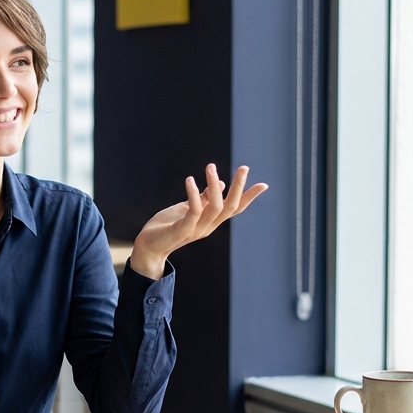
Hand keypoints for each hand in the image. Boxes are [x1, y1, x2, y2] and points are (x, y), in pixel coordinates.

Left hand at [129, 164, 268, 278]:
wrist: (149, 246)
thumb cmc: (167, 226)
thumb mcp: (187, 209)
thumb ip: (203, 199)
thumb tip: (221, 184)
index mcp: (211, 221)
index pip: (235, 209)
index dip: (249, 197)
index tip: (264, 184)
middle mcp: (208, 227)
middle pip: (230, 207)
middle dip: (239, 187)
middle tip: (243, 168)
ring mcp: (196, 229)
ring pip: (214, 207)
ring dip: (214, 185)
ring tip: (211, 167)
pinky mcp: (182, 229)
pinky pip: (193, 211)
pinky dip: (194, 194)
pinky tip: (191, 180)